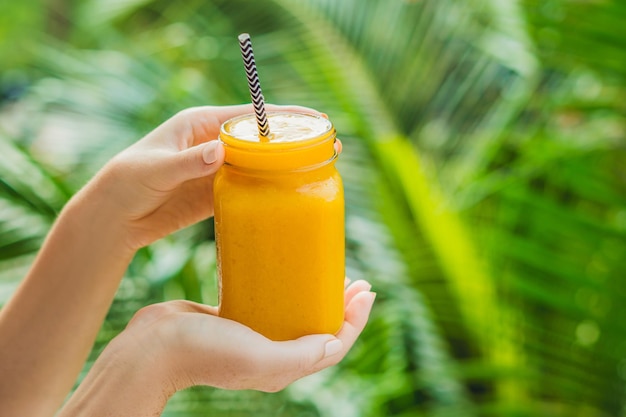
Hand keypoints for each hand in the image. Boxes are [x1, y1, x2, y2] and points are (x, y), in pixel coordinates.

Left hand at [88, 104, 326, 250]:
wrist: (115, 217)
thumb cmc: (127, 181)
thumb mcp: (155, 169)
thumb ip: (188, 161)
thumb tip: (220, 153)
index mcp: (201, 124)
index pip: (248, 116)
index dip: (282, 116)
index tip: (313, 118)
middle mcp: (214, 144)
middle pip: (261, 139)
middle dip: (293, 139)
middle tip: (329, 145)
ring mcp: (218, 170)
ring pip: (260, 164)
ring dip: (286, 165)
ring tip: (319, 169)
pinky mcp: (217, 194)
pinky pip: (249, 188)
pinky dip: (269, 189)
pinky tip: (290, 195)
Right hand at [131, 279, 373, 391]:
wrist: (151, 348)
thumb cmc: (203, 354)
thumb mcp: (257, 358)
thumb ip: (298, 356)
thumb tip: (335, 343)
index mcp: (284, 367)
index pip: (334, 345)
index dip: (355, 321)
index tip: (367, 291)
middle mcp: (273, 353)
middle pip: (319, 327)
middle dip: (341, 304)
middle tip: (355, 278)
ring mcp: (253, 334)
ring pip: (295, 312)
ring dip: (315, 293)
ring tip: (326, 269)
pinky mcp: (235, 315)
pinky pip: (269, 300)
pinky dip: (284, 286)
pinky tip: (285, 265)